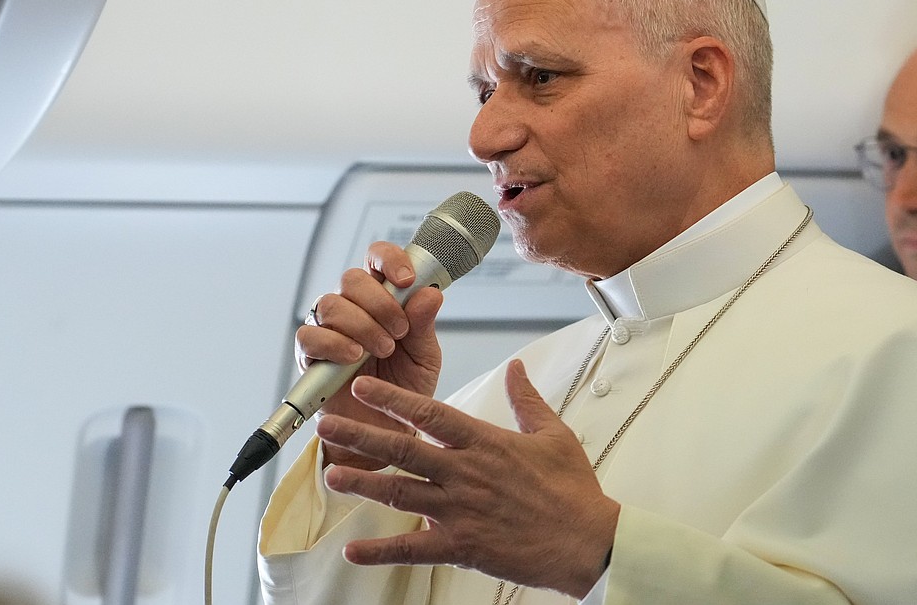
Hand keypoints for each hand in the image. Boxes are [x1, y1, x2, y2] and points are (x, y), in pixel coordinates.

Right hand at [294, 241, 443, 469]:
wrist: (386, 431)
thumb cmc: (404, 388)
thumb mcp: (424, 355)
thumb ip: (424, 324)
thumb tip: (431, 294)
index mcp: (381, 297)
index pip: (377, 258)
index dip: (390, 260)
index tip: (407, 279)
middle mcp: (352, 307)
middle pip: (351, 278)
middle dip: (379, 302)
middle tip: (398, 332)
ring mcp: (328, 328)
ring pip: (332, 303)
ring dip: (362, 325)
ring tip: (383, 351)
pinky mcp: (310, 354)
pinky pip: (310, 335)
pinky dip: (334, 343)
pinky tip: (353, 357)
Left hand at [317, 359, 620, 598]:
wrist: (588, 541)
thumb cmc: (572, 489)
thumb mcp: (553, 433)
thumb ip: (526, 398)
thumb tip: (516, 366)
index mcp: (485, 442)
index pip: (431, 413)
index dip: (394, 399)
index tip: (364, 387)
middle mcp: (466, 473)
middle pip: (403, 450)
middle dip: (362, 435)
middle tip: (328, 424)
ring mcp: (461, 511)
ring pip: (401, 493)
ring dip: (363, 484)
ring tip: (330, 473)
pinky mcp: (462, 546)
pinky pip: (414, 548)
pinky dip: (382, 550)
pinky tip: (353, 549)